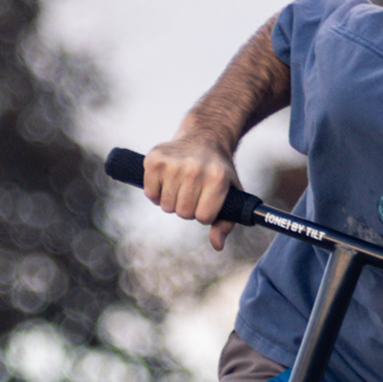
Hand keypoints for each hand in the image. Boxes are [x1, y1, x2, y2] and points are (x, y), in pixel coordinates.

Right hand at [139, 134, 241, 248]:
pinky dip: (155, 192)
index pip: (203, 218)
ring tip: (180, 185)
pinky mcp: (154, 158)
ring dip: (171, 201)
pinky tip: (166, 180)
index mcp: (217, 178)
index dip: (204, 213)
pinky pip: (150, 193)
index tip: (207, 200)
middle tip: (192, 191)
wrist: (205, 136)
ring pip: (165, 206)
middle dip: (187, 208)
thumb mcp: (232, 194)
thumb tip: (217, 245)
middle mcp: (195, 169)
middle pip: (183, 213)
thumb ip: (226, 223)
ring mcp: (173, 163)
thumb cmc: (219, 172)